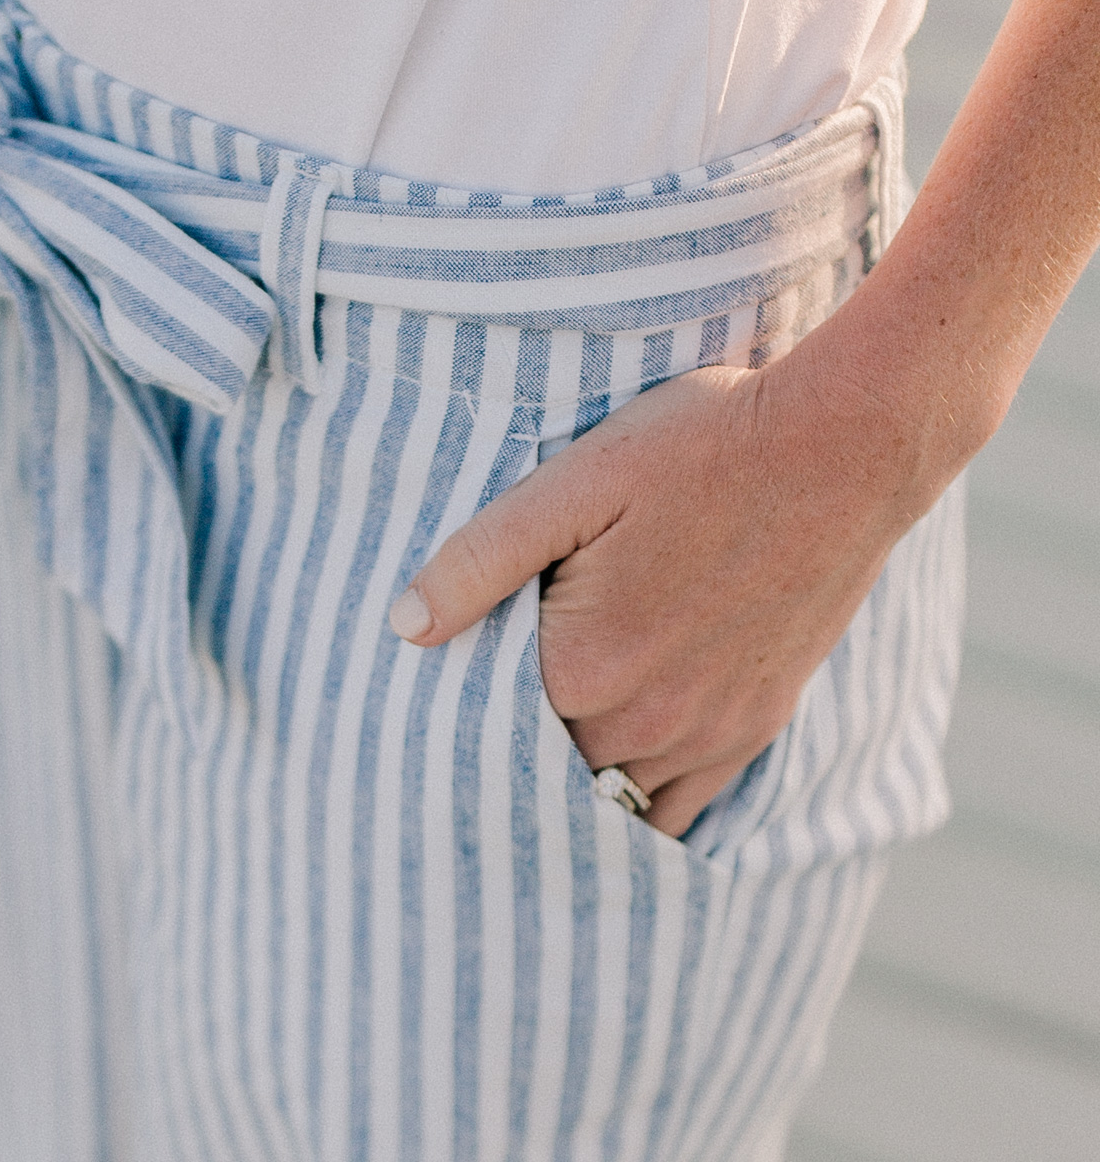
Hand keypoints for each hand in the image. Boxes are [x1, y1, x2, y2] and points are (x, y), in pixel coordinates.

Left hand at [387, 352, 922, 837]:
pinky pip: (685, 803)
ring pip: (614, 798)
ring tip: (539, 756)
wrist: (846, 444)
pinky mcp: (758, 723)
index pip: (488, 734)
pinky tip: (614, 780)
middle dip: (511, 757)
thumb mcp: (573, 482)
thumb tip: (403, 625)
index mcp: (584, 668)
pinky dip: (644, 802)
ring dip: (575, 783)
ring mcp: (709, 731)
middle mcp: (647, 722)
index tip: (437, 709)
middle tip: (475, 737)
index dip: (461, 719)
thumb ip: (480, 558)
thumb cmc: (701, 447)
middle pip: (548, 772)